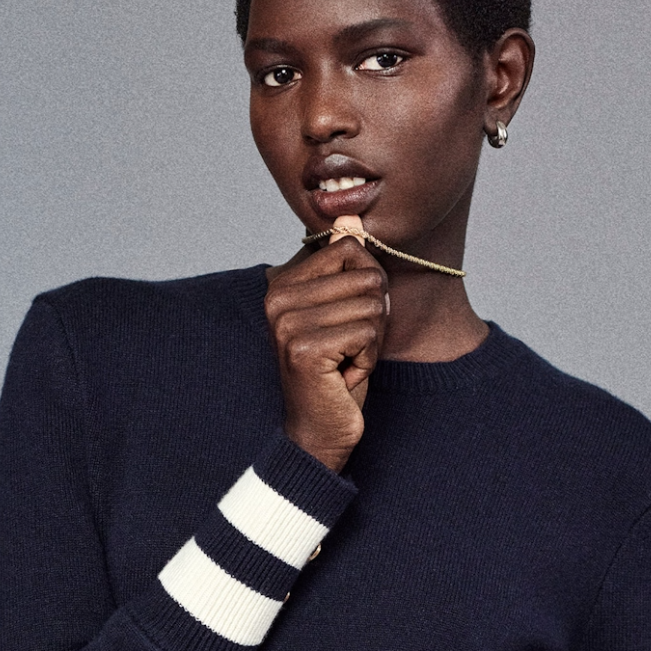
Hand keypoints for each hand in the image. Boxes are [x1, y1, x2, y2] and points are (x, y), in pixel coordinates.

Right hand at [265, 226, 388, 472]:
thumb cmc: (337, 372)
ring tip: (346, 361)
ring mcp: (287, 325)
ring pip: (371, 306)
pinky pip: (367, 333)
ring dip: (371, 340)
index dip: (367, 285)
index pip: (348, 247)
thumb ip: (345, 268)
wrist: (320, 430)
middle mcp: (277, 300)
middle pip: (366, 276)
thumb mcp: (343, 312)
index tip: (348, 318)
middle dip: (373, 316)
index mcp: (281, 284)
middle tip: (349, 347)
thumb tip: (352, 220)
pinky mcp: (304, 349)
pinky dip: (368, 359)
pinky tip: (345, 375)